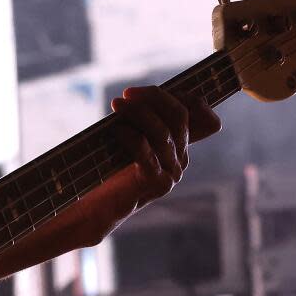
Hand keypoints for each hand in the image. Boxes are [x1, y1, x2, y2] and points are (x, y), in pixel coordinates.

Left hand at [84, 86, 221, 243]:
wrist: (99, 205)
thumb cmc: (110, 167)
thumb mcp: (130, 136)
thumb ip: (142, 119)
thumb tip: (138, 95)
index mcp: (179, 145)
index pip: (196, 114)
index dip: (181, 96)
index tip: (149, 91)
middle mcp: (181, 159)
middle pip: (179, 117)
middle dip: (154, 99)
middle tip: (128, 94)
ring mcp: (172, 172)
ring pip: (163, 132)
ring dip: (138, 113)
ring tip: (117, 105)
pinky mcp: (157, 183)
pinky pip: (147, 151)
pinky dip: (131, 135)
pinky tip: (117, 129)